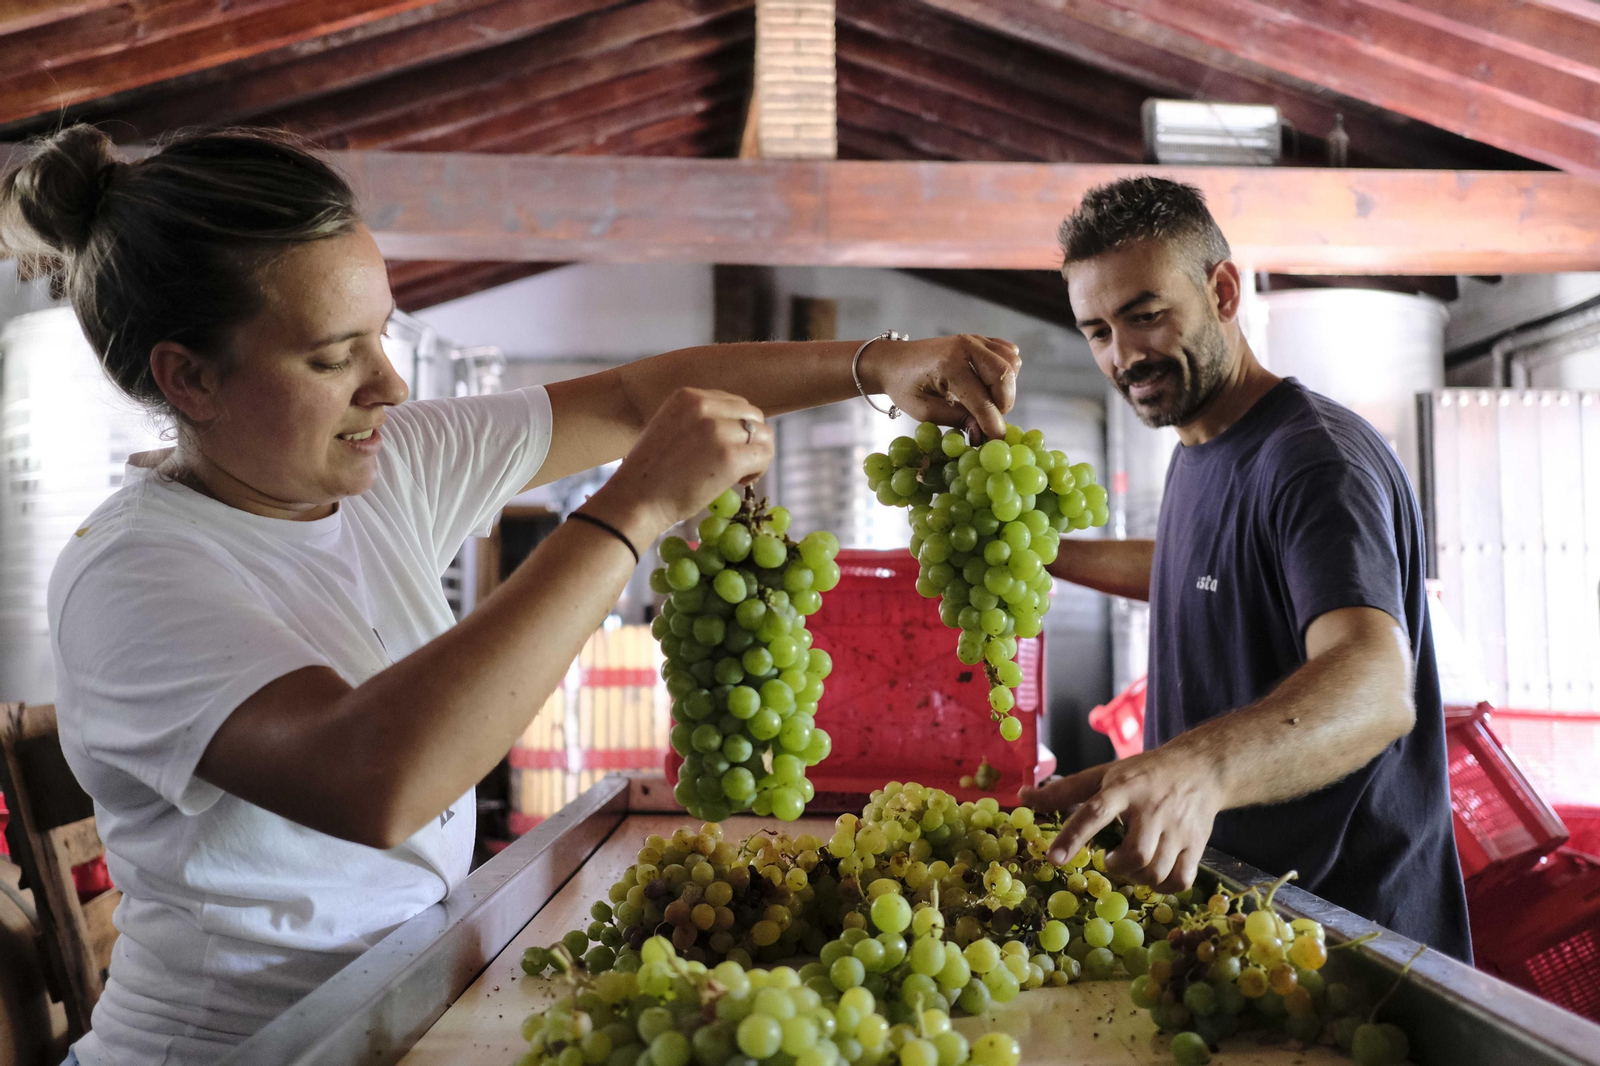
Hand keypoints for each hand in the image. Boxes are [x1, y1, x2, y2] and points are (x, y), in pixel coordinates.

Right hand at [587, 387, 772, 545]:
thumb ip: (698, 420)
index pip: (734, 403)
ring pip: (764, 435)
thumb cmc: (649, 474)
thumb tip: (734, 427)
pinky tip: (739, 482)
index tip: (722, 449)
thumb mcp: (670, 428)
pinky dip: (759, 470)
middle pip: (753, 415)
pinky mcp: (730, 457)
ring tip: (737, 475)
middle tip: (734, 465)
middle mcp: (704, 406)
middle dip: (750, 440)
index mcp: (688, 396)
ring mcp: (718, 430)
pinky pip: (764, 456)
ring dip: (757, 455)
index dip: (735, 428)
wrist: (634, 500)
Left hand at [859, 335, 1019, 440]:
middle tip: (990, 419)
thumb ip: (956, 420)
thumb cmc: (904, 386)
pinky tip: (990, 384)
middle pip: (1004, 376)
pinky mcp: (981, 339)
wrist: (894, 360)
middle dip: (1004, 405)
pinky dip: (1008, 372)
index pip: (981, 399)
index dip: (992, 423)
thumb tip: (982, 435)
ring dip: (1007, 388)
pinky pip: (1008, 354)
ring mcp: (975, 339)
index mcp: (947, 365)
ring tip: (987, 401)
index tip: (996, 440)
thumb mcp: (923, 410)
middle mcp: (965, 346)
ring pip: (1012, 364)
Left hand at [1019, 748, 1223, 892]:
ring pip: (1157, 871)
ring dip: (1137, 878)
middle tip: (1111, 858)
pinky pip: (1180, 881)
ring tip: (1131, 865)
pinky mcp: (1197, 844)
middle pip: (1136, 853)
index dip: (1074, 836)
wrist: (1200, 768)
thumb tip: (1023, 796)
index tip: (1054, 858)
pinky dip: (1163, 888)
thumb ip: (1064, 790)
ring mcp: (1178, 829)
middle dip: (1118, 866)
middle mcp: (1152, 808)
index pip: (1095, 811)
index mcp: (1123, 787)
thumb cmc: (1143, 773)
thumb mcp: (1103, 773)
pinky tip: (1153, 876)